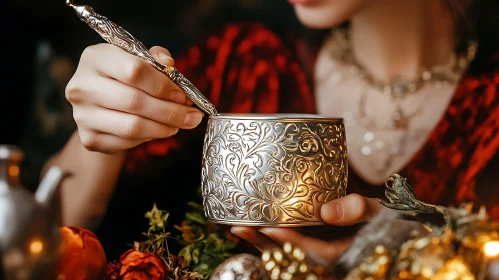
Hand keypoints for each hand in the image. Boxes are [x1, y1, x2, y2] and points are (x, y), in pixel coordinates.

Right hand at [65, 44, 202, 152]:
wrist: (99, 103)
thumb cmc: (123, 77)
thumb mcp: (139, 59)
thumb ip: (156, 59)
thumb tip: (170, 66)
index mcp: (95, 58)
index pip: (134, 70)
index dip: (163, 85)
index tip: (183, 95)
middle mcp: (82, 86)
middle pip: (134, 101)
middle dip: (171, 111)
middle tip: (193, 116)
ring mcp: (82, 114)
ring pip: (132, 126)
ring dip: (164, 128)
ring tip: (181, 124)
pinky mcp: (89, 138)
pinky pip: (127, 142)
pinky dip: (150, 137)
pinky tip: (161, 130)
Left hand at [230, 194, 382, 265]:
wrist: (393, 232)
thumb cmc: (387, 220)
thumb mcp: (378, 211)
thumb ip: (357, 209)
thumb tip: (327, 212)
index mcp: (345, 256)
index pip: (315, 254)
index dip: (291, 241)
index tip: (268, 227)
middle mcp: (327, 262)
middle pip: (292, 258)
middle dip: (264, 244)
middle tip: (239, 227)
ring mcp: (318, 258)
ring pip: (286, 256)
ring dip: (260, 243)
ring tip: (236, 227)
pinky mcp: (312, 251)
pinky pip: (288, 250)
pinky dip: (269, 240)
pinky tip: (251, 227)